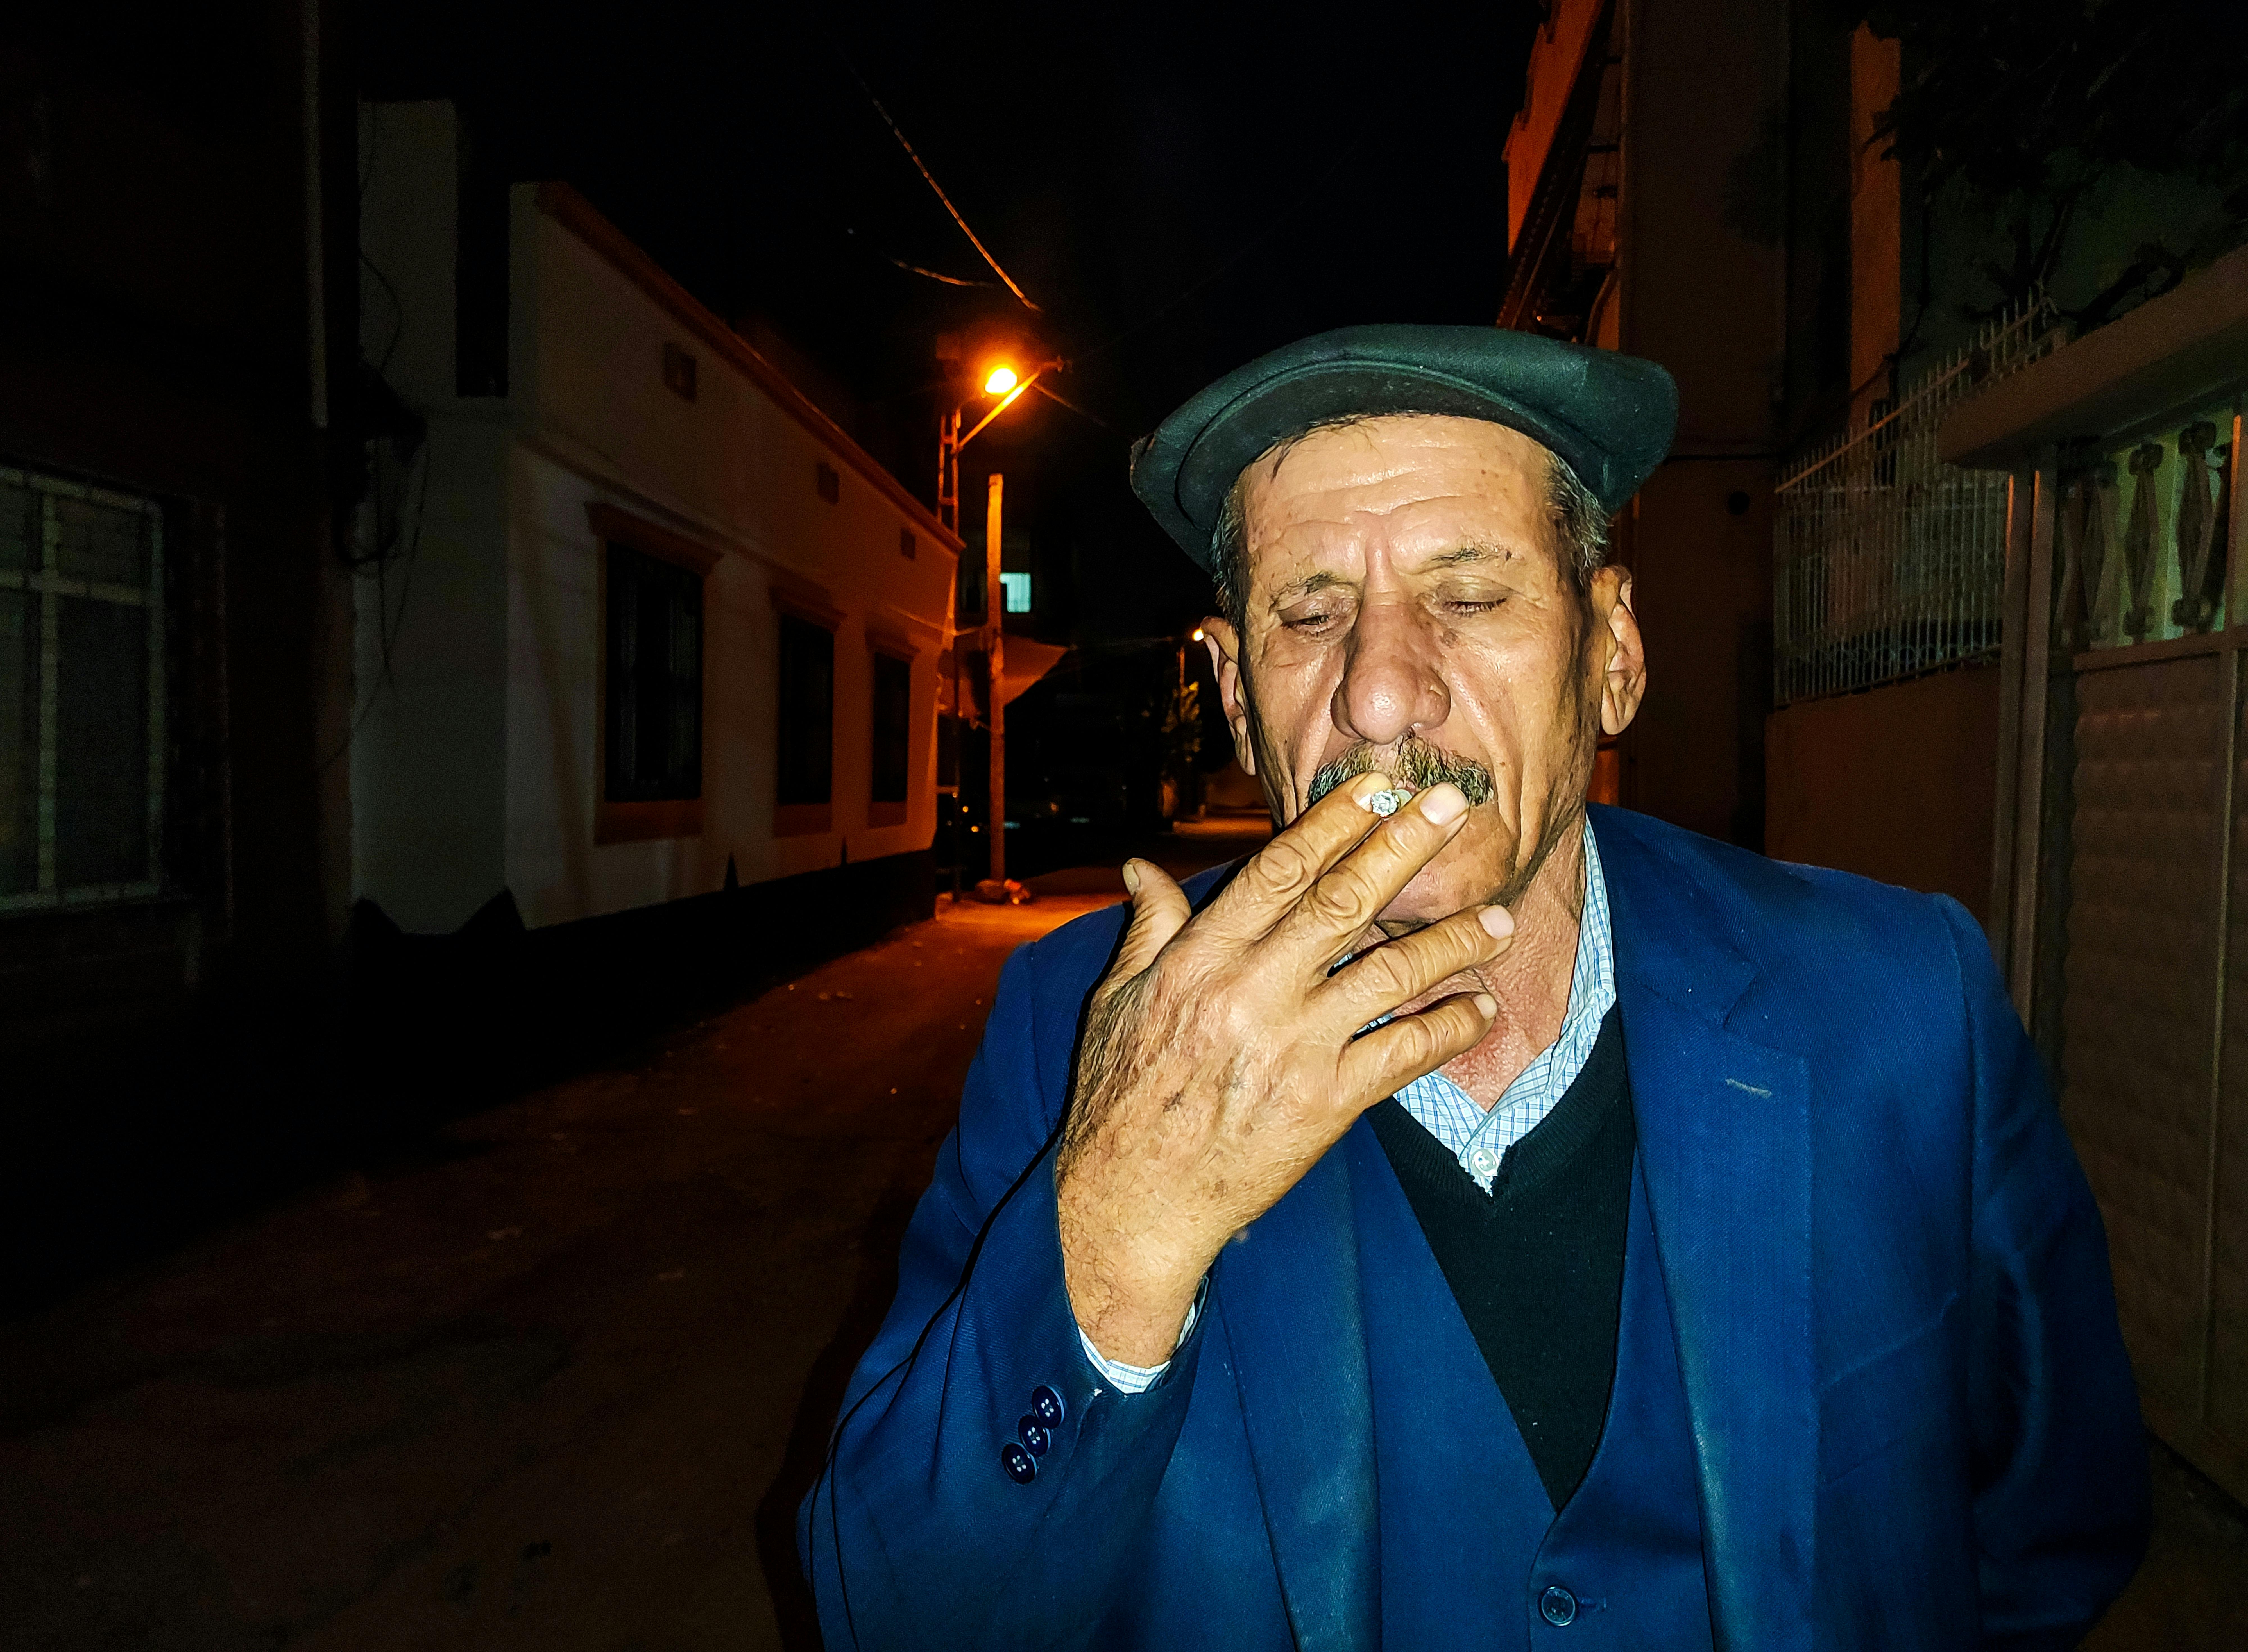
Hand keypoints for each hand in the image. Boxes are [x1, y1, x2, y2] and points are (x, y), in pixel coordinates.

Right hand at [1056, 772, 1513, 1365]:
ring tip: (1500, 917)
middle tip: (1455, 804)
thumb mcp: (1115, 1003)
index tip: (1377, 786)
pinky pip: (1404, 1057)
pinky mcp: (1324, 1105)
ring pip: (1389, 976)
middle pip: (1342, 902)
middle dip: (1404, 846)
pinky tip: (1481, 1010)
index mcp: (1199, 961)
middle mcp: (1250, 994)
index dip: (1332, 822)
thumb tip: (1142, 868)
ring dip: (1452, 942)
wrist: (1131, 1205)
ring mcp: (1292, 1050)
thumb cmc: (1118, 1101)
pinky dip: (1449, 1030)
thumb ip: (1146, 930)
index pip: (1278, 871)